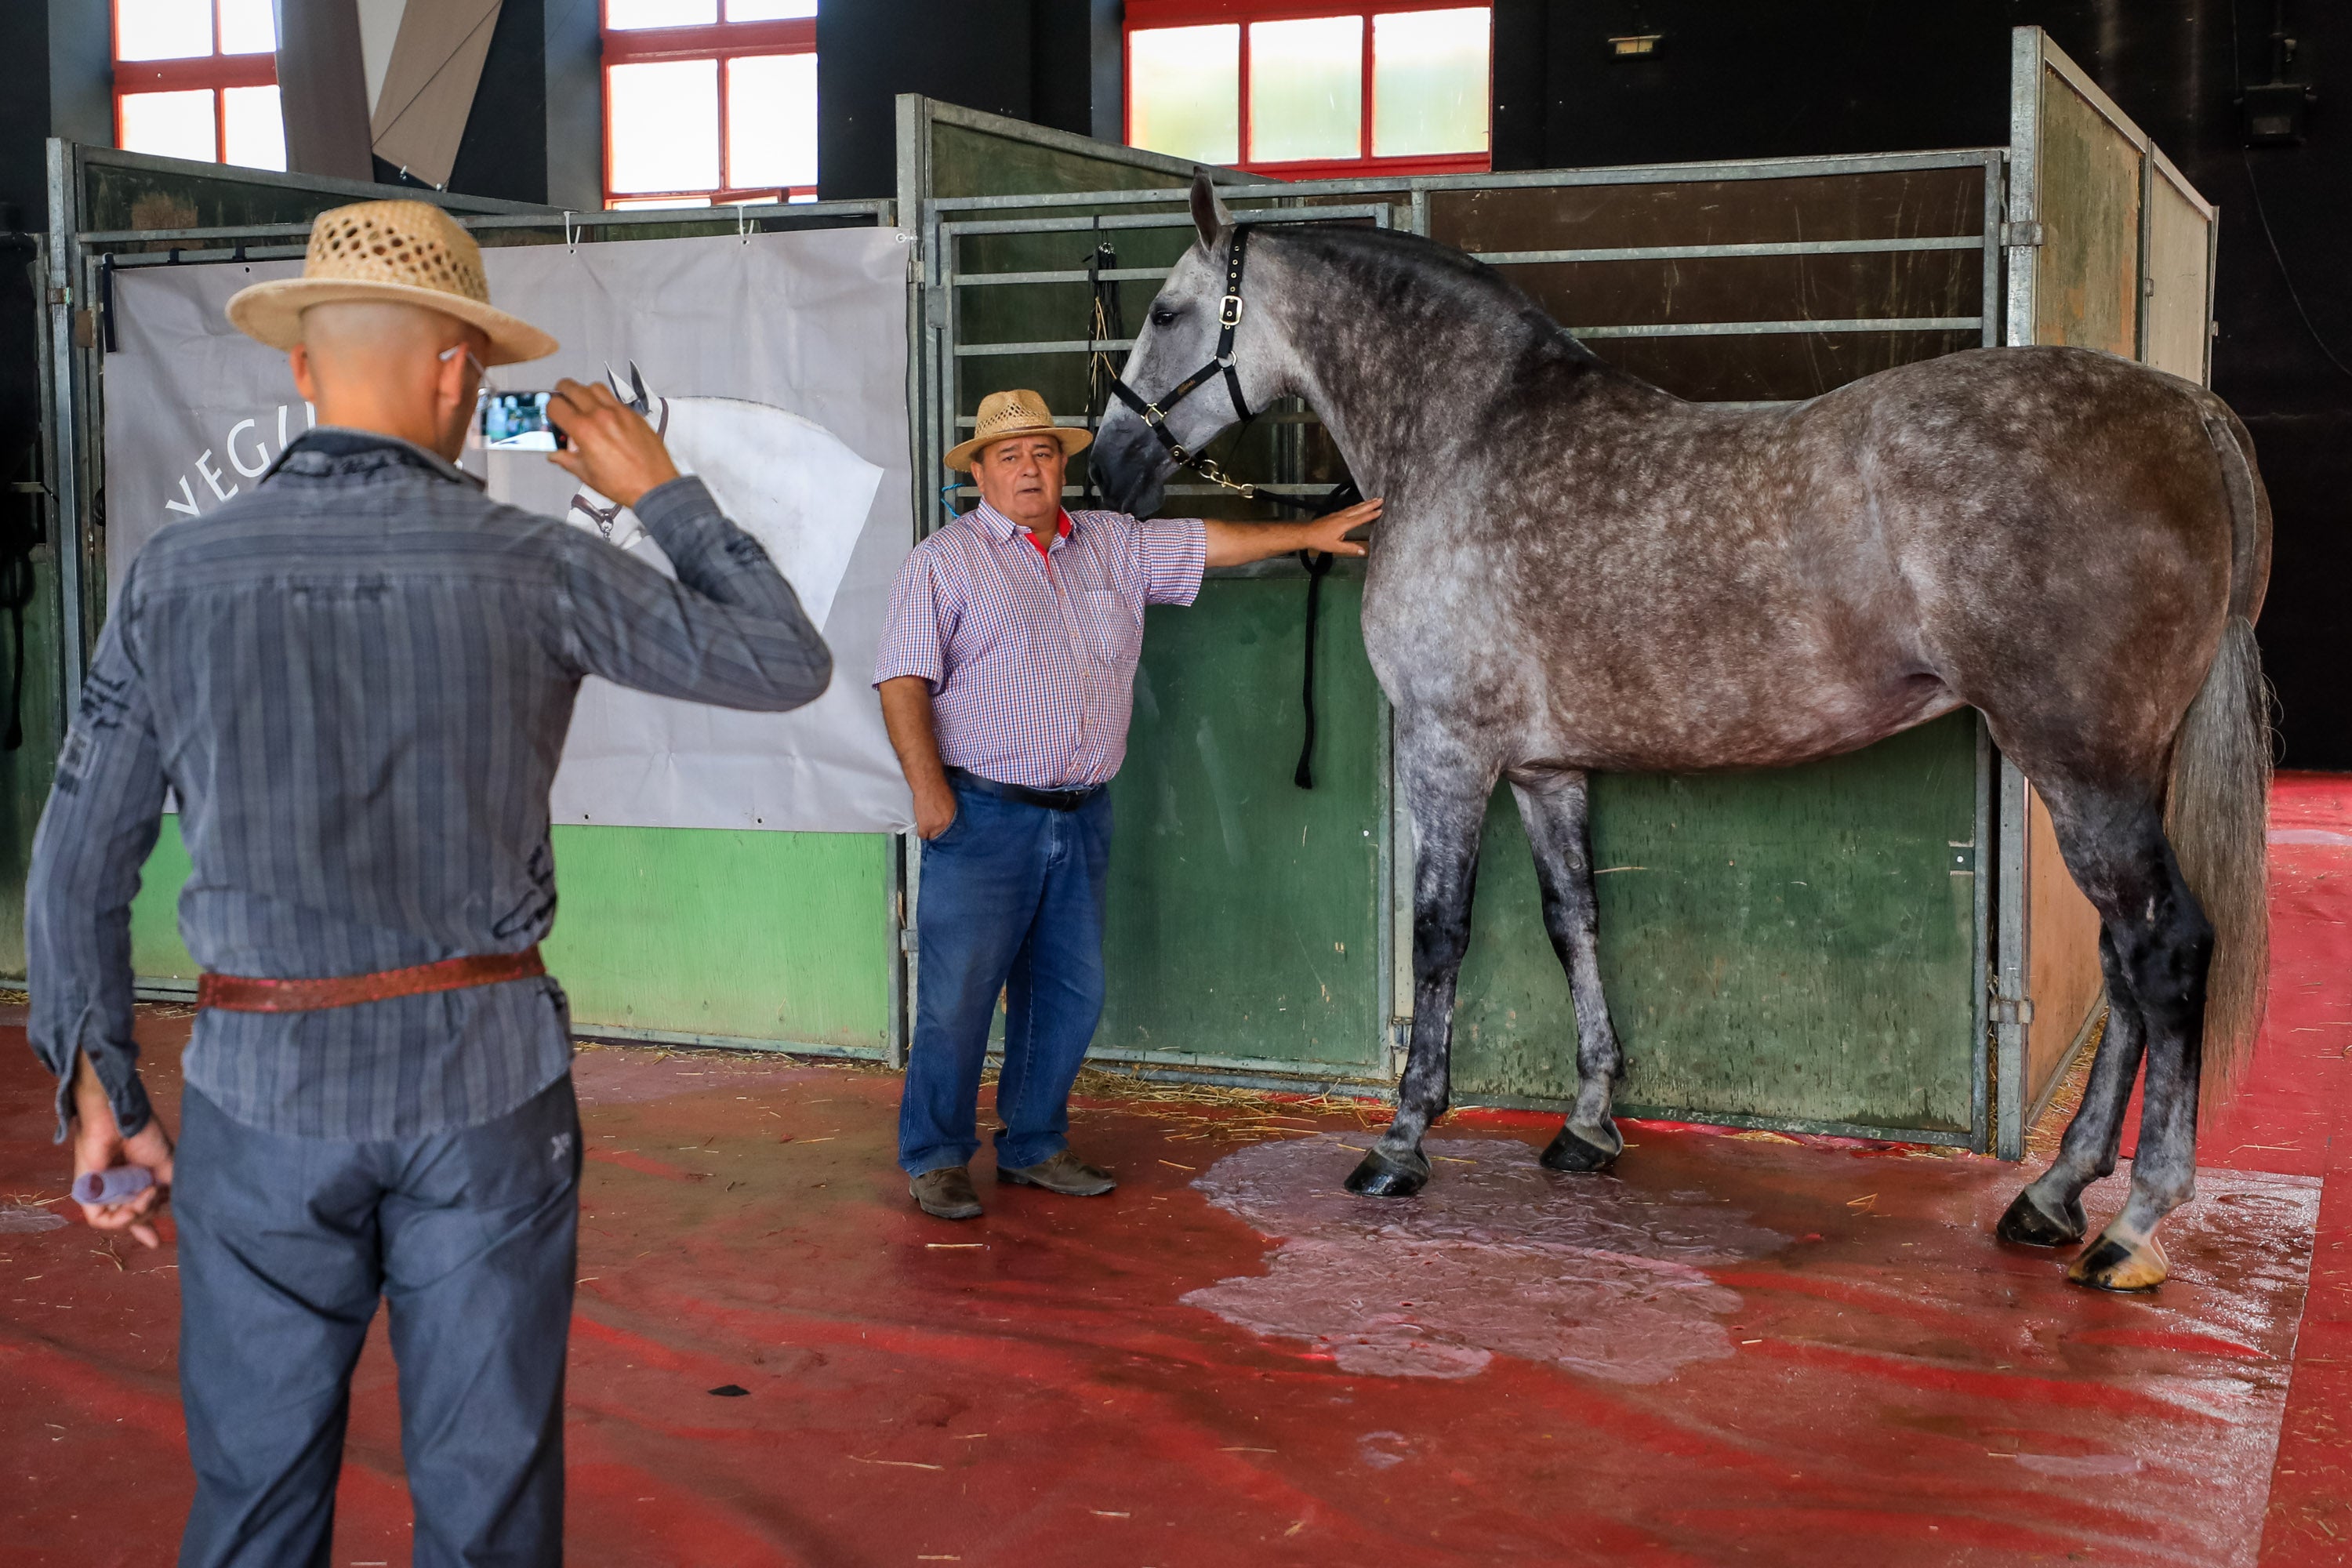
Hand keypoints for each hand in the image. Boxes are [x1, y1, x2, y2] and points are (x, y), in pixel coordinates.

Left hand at [70, 1056, 172, 1249]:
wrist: (121, 1119)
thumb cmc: (144, 1135)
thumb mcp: (166, 1166)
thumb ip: (167, 1192)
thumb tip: (175, 1211)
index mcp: (136, 1182)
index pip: (139, 1211)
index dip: (146, 1228)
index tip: (155, 1242)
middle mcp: (119, 1190)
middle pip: (134, 1219)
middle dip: (149, 1214)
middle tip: (155, 1195)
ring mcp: (103, 1193)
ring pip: (120, 1221)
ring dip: (138, 1215)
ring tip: (146, 1195)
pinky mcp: (87, 1194)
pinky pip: (101, 1220)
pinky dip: (120, 1219)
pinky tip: (134, 1205)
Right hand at [545, 378, 680, 510]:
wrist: (654, 486)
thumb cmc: (623, 484)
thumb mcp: (587, 475)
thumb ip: (567, 460)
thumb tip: (555, 454)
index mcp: (584, 430)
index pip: (555, 405)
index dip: (550, 409)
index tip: (553, 414)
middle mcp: (600, 416)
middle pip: (572, 388)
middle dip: (562, 393)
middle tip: (563, 402)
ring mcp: (619, 412)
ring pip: (594, 387)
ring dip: (585, 393)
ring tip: (585, 406)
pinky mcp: (633, 414)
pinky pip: (614, 398)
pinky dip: (605, 402)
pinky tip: (605, 416)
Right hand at [912, 778, 957, 839]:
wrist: (929, 785)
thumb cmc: (939, 788)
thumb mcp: (950, 801)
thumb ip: (949, 812)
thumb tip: (946, 816)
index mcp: (953, 818)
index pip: (951, 832)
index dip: (945, 832)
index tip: (942, 831)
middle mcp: (946, 824)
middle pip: (940, 835)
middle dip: (937, 833)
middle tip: (933, 828)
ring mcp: (935, 826)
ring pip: (931, 836)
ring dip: (929, 833)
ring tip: (926, 826)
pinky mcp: (925, 826)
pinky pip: (922, 835)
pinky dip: (921, 832)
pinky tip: (921, 828)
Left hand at [1301, 497, 1379, 557]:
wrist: (1307, 533)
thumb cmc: (1320, 540)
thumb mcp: (1336, 547)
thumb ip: (1350, 548)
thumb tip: (1363, 551)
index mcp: (1344, 524)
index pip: (1361, 518)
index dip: (1371, 514)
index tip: (1380, 510)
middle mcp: (1342, 516)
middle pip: (1359, 509)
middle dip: (1370, 504)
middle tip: (1381, 499)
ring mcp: (1338, 514)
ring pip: (1354, 507)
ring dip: (1364, 503)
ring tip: (1373, 500)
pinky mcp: (1335, 514)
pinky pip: (1349, 508)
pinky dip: (1357, 505)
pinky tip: (1359, 505)